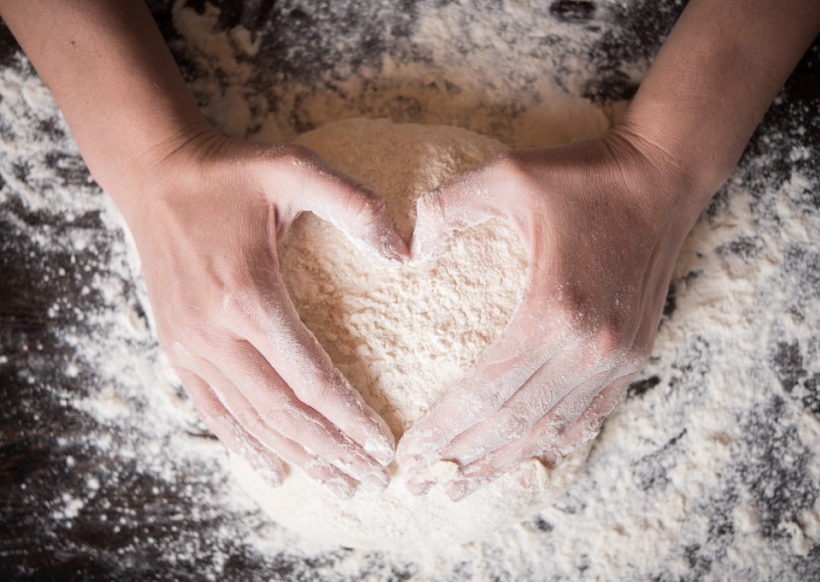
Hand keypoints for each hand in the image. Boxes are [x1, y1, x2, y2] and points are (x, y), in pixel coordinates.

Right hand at [123, 132, 406, 497]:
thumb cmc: (231, 173)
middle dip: (332, 451)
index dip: (350, 419)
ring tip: (337, 486)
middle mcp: (215, 333)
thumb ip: (354, 205)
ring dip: (297, 458)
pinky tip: (271, 471)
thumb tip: (408, 252)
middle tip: (372, 482)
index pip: (311, 379)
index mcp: (249, 296)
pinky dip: (244, 445)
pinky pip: (212, 410)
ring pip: (251, 420)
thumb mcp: (295, 168)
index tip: (383, 447)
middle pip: (283, 413)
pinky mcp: (177, 347)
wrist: (157, 173)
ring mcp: (190, 345)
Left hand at [397, 130, 701, 499]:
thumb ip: (446, 208)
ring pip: (550, 430)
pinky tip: (522, 463)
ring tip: (458, 487)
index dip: (443, 427)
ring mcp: (617, 357)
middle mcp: (590, 346)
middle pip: (514, 422)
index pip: (486, 390)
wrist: (661, 177)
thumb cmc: (582, 175)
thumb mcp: (506, 174)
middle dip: (461, 458)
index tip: (407, 453)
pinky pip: (588, 417)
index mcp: (554, 308)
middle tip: (420, 486)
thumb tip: (406, 254)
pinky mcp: (632, 356)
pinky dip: (551, 445)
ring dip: (502, 463)